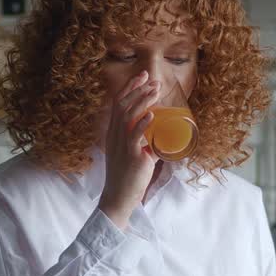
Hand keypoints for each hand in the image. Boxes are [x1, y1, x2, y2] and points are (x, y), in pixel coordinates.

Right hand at [99, 70, 160, 228]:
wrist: (118, 197)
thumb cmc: (128, 178)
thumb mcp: (135, 156)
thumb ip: (145, 146)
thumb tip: (161, 141)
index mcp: (114, 133)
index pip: (118, 104)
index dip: (130, 89)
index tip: (142, 77)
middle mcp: (115, 136)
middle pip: (123, 105)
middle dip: (138, 90)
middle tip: (153, 80)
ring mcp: (121, 145)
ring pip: (128, 116)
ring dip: (143, 101)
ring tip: (155, 91)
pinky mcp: (130, 156)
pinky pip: (134, 136)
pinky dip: (143, 123)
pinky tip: (152, 115)